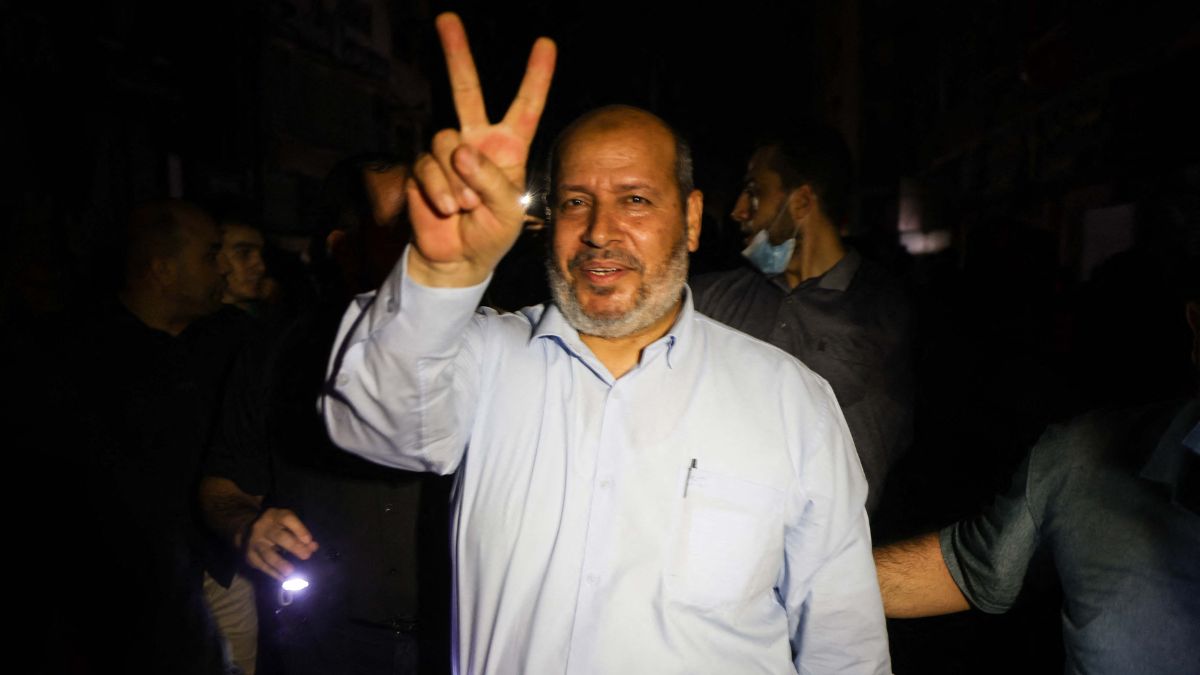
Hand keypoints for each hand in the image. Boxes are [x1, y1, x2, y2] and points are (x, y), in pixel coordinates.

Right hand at [240, 507, 318, 580]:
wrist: (247, 529)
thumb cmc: (275, 526)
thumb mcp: (287, 524)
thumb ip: (300, 533)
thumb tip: (313, 547)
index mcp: (275, 516)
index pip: (287, 519)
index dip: (299, 529)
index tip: (309, 540)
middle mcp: (263, 528)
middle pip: (279, 537)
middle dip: (293, 546)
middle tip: (306, 556)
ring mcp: (255, 542)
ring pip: (268, 553)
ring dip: (280, 563)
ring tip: (291, 572)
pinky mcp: (250, 556)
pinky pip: (262, 565)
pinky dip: (273, 573)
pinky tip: (284, 579)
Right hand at [407, 12, 555, 286]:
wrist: (458, 258)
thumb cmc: (492, 234)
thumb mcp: (509, 211)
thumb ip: (493, 180)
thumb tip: (461, 151)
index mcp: (508, 147)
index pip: (526, 106)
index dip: (536, 76)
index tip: (546, 44)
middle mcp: (476, 140)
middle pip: (466, 89)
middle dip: (456, 53)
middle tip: (446, 18)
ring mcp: (447, 152)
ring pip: (446, 142)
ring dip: (458, 180)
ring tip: (466, 206)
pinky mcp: (423, 168)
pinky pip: (429, 166)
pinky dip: (440, 190)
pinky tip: (448, 209)